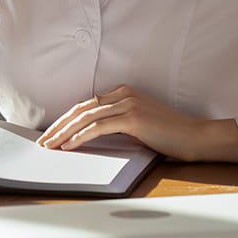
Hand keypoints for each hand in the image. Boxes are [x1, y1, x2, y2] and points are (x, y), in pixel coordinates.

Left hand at [37, 85, 237, 163]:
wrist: (194, 137)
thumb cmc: (168, 134)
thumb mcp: (137, 124)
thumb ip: (116, 122)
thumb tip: (89, 134)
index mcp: (123, 92)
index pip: (86, 105)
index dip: (66, 120)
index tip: (52, 133)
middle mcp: (123, 93)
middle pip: (81, 108)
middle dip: (59, 125)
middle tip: (43, 140)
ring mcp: (127, 104)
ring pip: (86, 117)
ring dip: (64, 132)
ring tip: (50, 145)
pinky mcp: (132, 118)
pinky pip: (98, 127)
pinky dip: (80, 137)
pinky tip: (69, 146)